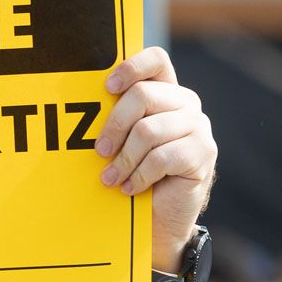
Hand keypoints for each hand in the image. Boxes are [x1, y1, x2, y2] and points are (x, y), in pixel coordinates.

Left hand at [91, 47, 217, 270]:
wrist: (159, 220)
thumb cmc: (135, 176)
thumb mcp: (122, 144)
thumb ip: (116, 120)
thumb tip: (78, 106)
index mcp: (166, 93)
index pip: (156, 61)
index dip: (131, 68)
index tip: (106, 89)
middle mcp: (186, 105)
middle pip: (144, 95)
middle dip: (114, 125)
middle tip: (99, 151)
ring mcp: (198, 128)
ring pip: (149, 130)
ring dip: (124, 158)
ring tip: (112, 178)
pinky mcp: (203, 154)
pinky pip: (162, 157)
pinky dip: (140, 175)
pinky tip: (131, 188)